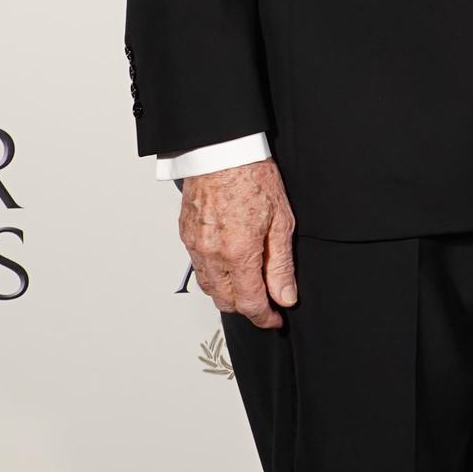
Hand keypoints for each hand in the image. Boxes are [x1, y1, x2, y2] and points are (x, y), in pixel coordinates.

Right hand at [179, 158, 296, 329]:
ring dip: (230, 295)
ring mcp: (195, 247)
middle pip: (226, 301)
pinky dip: (215, 277)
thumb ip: (280, 265)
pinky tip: (230, 269)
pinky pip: (199, 269)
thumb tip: (285, 296)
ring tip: (250, 288)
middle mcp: (211, 255)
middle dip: (247, 308)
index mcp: (238, 253)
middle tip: (267, 304)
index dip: (265, 317)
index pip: (249, 302)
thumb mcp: (281, 222)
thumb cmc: (253, 178)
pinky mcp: (187, 236)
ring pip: (210, 288)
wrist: (222, 152)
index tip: (276, 320)